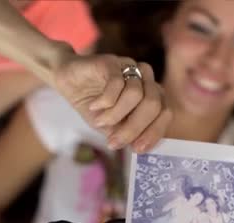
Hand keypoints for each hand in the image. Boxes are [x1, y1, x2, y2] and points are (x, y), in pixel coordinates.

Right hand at [52, 48, 171, 152]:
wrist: (68, 82)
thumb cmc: (94, 106)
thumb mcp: (112, 127)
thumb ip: (127, 135)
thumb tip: (138, 148)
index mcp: (151, 95)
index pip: (165, 113)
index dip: (153, 132)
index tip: (137, 149)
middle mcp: (145, 80)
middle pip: (153, 104)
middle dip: (134, 128)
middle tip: (114, 141)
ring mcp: (130, 68)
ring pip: (136, 94)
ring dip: (116, 114)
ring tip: (99, 121)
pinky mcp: (112, 62)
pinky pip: (117, 83)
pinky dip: (105, 101)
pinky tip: (93, 106)